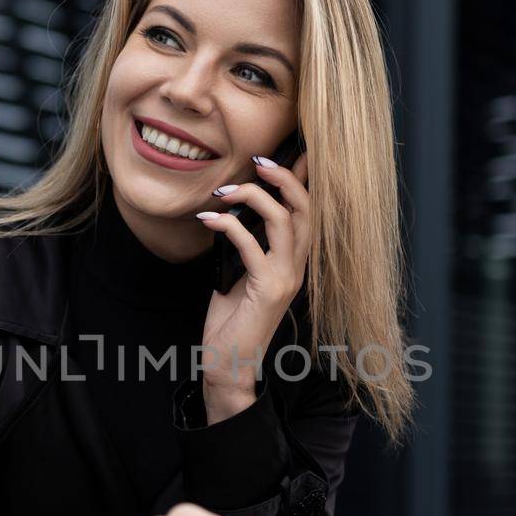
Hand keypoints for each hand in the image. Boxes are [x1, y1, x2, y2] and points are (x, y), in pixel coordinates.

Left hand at [194, 148, 312, 416]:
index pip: (308, 211)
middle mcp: (297, 266)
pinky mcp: (267, 289)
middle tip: (259, 160)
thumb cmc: (231, 322)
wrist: (229, 364)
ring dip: (254, 196)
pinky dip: (228, 225)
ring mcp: (286, 278)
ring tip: (225, 190)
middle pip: (305, 208)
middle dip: (285, 178)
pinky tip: (208, 220)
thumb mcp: (238, 274)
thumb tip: (233, 212)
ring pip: (284, 220)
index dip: (303, 179)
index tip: (292, 151)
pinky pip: (251, 245)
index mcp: (293, 261)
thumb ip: (244, 246)